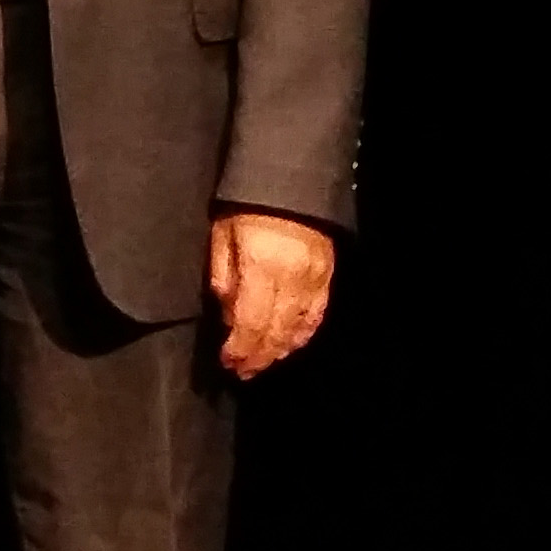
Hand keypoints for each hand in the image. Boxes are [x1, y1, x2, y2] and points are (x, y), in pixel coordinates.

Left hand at [209, 209, 336, 376]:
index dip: (239, 348)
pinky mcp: (328, 274)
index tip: (227, 362)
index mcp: (261, 266)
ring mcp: (314, 278)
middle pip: (275, 330)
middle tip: (242, 371)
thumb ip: (223, 276)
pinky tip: (290, 344)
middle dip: (257, 355)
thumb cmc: (245, 205)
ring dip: (279, 350)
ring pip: (298, 327)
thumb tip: (227, 314)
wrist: (291, 179)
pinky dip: (303, 333)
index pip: (250, 322)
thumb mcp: (221, 235)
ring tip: (261, 363)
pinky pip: (317, 313)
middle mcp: (292, 277)